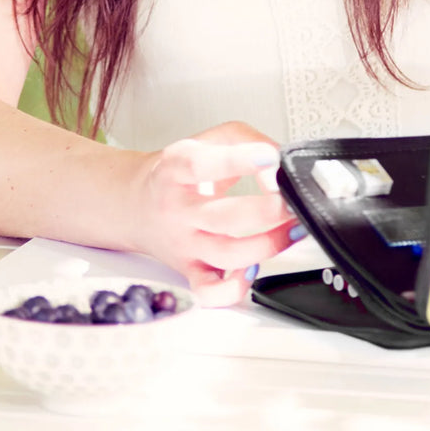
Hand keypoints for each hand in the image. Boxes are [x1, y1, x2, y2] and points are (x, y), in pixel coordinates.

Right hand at [132, 122, 301, 305]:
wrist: (137, 203)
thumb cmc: (179, 172)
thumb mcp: (208, 139)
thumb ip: (247, 140)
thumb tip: (279, 161)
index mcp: (176, 169)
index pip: (201, 165)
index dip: (239, 161)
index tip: (270, 158)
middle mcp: (177, 209)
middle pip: (223, 217)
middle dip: (267, 211)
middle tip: (291, 200)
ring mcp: (184, 243)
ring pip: (227, 255)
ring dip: (269, 245)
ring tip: (292, 228)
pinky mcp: (189, 270)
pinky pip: (210, 291)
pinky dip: (235, 288)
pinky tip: (254, 269)